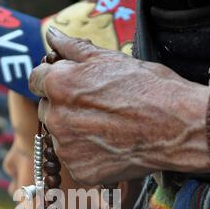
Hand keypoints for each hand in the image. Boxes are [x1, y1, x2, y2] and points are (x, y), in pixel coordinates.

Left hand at [29, 27, 209, 184]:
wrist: (174, 127)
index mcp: (59, 85)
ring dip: (74, 133)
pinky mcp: (80, 171)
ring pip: (60, 138)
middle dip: (63, 107)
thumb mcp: (110, 59)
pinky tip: (109, 147)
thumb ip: (74, 48)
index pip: (35, 80)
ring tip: (106, 129)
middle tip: (95, 109)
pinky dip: (87, 156)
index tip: (66, 86)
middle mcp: (56, 118)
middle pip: (47, 110)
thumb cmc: (147, 89)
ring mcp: (67, 148)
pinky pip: (75, 161)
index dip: (51, 81)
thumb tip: (53, 36)